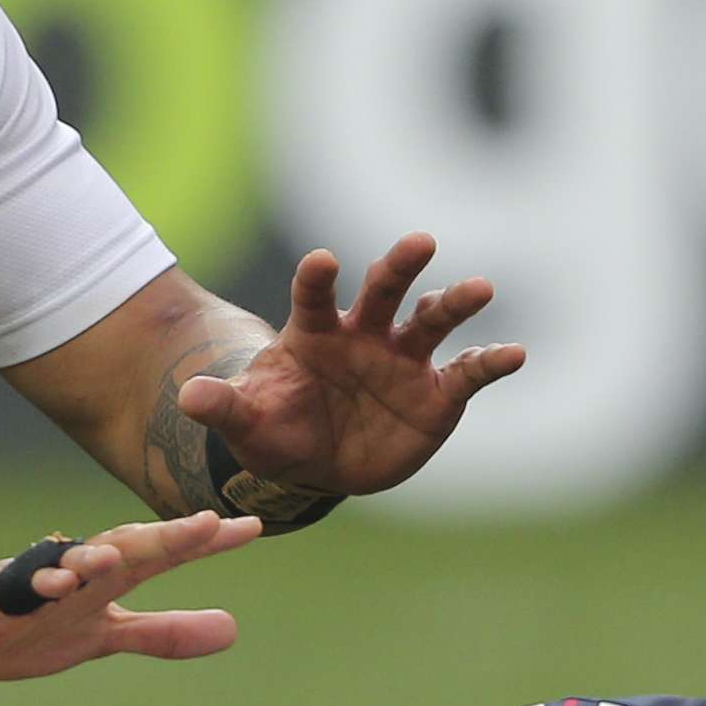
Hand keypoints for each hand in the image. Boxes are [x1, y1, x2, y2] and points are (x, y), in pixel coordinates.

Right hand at [0, 514, 255, 689]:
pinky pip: (21, 589)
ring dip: (101, 556)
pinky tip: (59, 583)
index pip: (164, 554)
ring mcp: (38, 582)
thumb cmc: (34, 628)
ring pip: (74, 563)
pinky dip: (40, 583)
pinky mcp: (1, 600)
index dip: (205, 543)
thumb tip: (232, 629)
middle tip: (210, 524)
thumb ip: (166, 633)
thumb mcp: (108, 637)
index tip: (252, 527)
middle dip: (168, 537)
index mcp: (108, 579)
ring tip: (130, 553)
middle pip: (128, 548)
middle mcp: (80, 571)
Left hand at [179, 237, 525, 503]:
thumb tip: (190, 396)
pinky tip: (516, 353)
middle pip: (383, 289)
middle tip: (420, 242)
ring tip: (481, 287)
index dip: (318, 278)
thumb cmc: (278, 430)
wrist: (318, 464)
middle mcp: (364, 333)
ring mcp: (404, 358)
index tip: (323, 260)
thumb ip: (224, 407)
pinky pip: (469, 371)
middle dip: (400, 265)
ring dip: (456, 301)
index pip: (315, 295)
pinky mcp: (438, 392)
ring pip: (433, 318)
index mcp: (314, 332)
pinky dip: (492, 360)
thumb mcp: (247, 423)